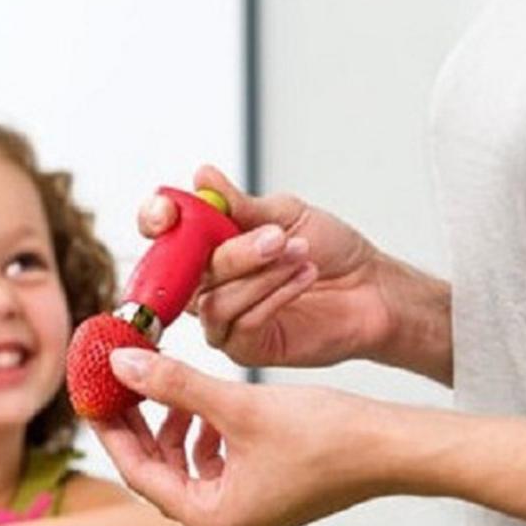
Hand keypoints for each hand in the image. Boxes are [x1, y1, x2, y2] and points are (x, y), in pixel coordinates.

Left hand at [91, 349, 383, 525]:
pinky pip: (212, 466)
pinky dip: (202, 435)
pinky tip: (207, 407)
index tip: (93, 394)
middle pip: (159, 472)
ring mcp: (243, 514)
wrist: (393, 449)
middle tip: (121, 384)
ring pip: (184, 467)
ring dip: (172, 427)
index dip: (113, 429)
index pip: (140, 472)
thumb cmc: (327, 436)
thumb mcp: (238, 406)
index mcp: (212, 520)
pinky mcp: (261, 496)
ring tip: (169, 387)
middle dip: (140, 425)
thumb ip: (175, 385)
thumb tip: (122, 364)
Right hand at [139, 164, 393, 368]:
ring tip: (301, 254)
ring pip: (214, 301)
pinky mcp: (243, 347)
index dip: (155, 221)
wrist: (371, 287)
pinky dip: (273, 297)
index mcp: (206, 246)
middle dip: (231, 254)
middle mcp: (206, 284)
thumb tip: (203, 177)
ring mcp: (221, 319)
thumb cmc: (330, 251)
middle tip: (274, 236)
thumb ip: (239, 204)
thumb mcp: (285, 215)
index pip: (162, 235)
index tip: (168, 213)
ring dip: (260, 275)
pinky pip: (240, 324)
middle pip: (186, 272)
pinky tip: (302, 277)